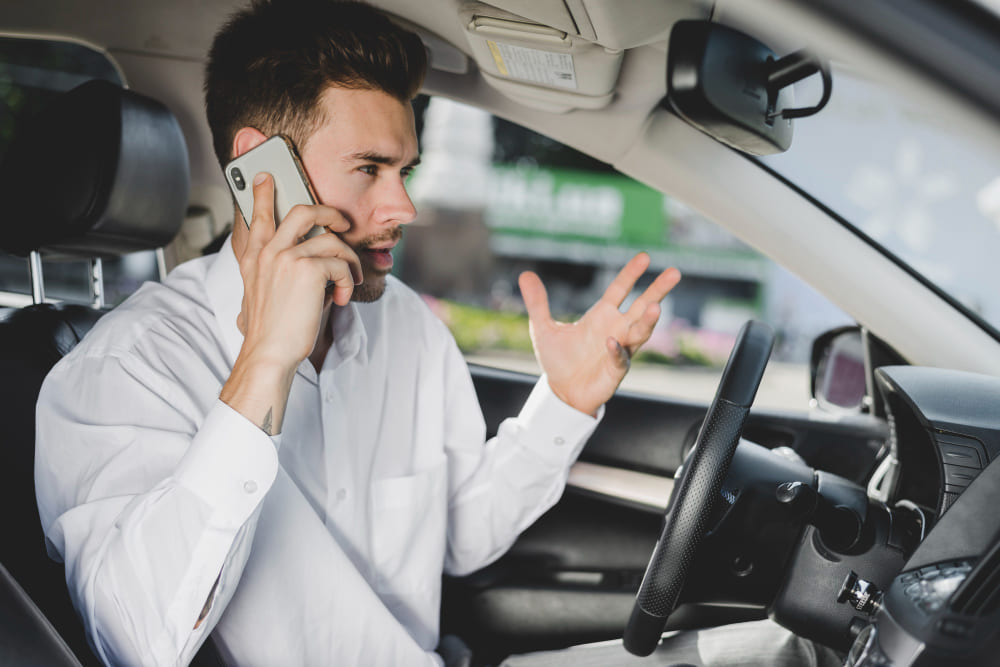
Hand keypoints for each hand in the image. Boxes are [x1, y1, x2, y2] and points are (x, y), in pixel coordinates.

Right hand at [220, 172, 361, 432]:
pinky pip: (340, 264)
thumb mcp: (260, 296)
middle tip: (342, 223)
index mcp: (254, 258)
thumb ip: (274, 274)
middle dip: (329, 212)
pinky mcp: (308, 269)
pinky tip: (340, 298)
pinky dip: (347, 281)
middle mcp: (268, 251)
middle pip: (302, 210)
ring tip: (348, 282)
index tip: (264, 176)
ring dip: (348, 261)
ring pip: (331, 240)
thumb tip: (305, 267)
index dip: (261, 194)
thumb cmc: (270, 331)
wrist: (268, 353)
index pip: (256, 216)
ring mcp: (286, 257)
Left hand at [519, 253, 680, 415]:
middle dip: (657, 290)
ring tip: (655, 307)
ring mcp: (620, 349)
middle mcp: (616, 329)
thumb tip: (524, 274)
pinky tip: (611, 342)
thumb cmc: (558, 360)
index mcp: (602, 315)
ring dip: (648, 321)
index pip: (620, 289)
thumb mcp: (543, 328)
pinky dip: (617, 351)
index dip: (631, 273)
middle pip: (642, 306)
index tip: (645, 257)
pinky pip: (620, 358)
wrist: (561, 392)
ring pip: (640, 332)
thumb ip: (537, 302)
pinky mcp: (615, 370)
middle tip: (674, 273)